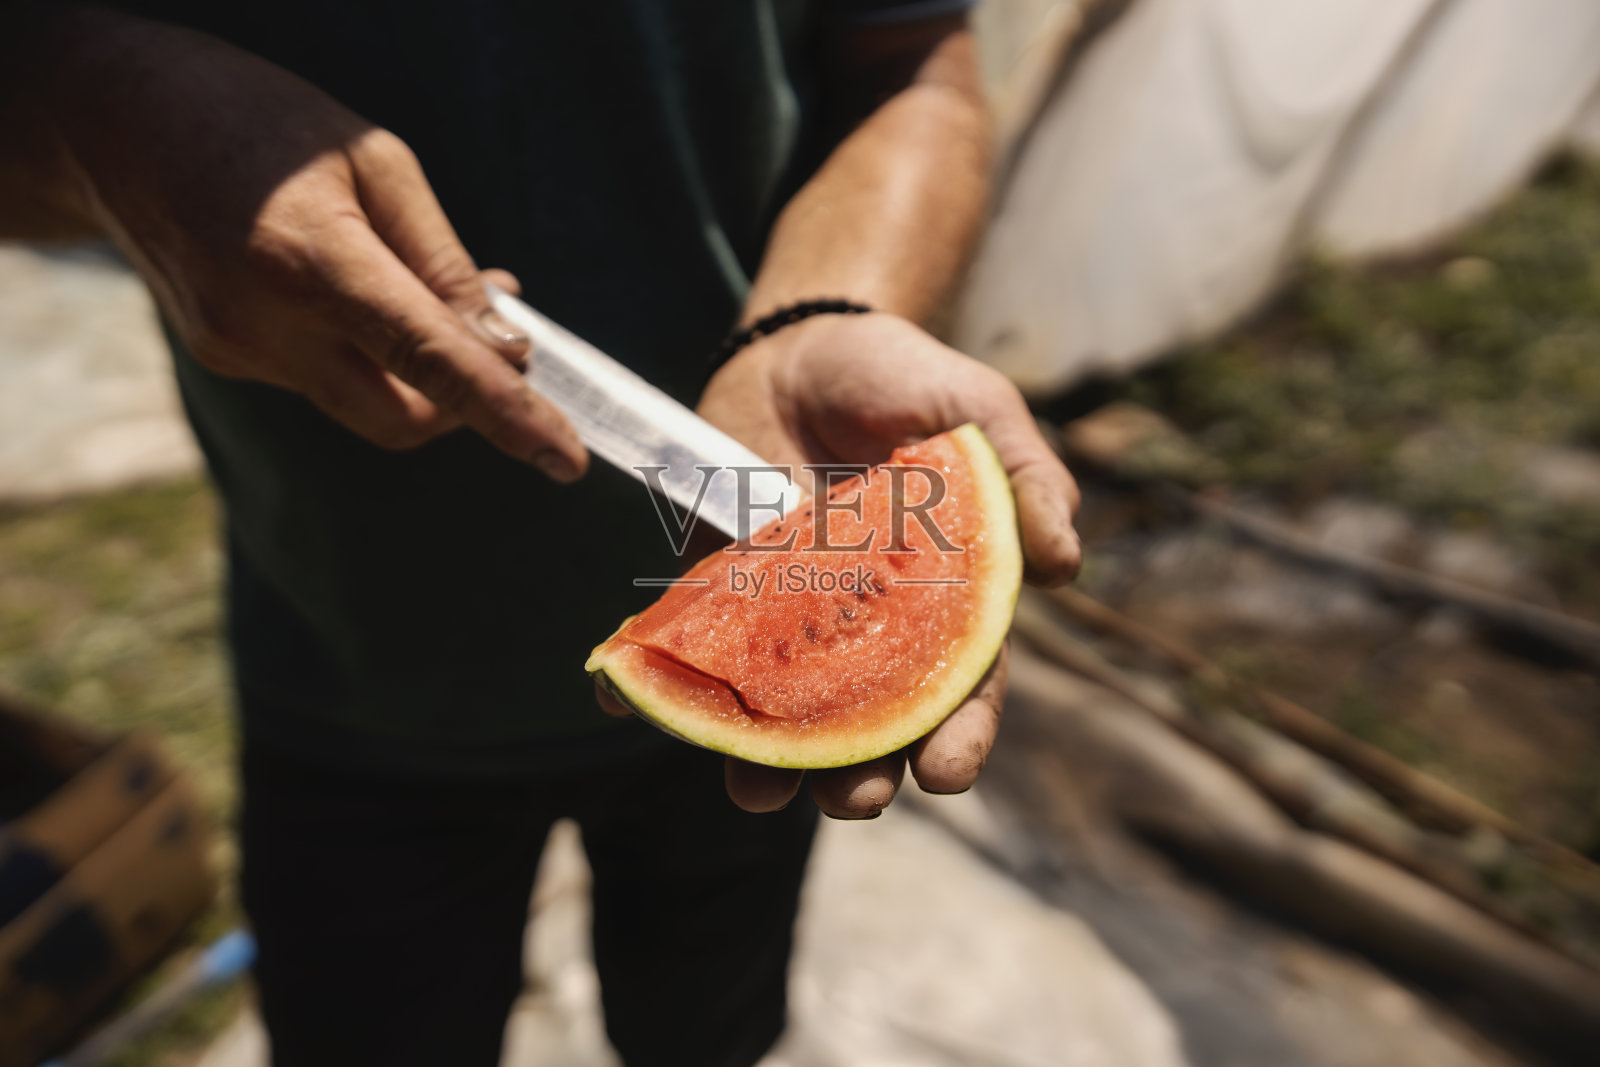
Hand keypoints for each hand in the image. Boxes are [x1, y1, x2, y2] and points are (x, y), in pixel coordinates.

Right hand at [37, 11, 585, 477]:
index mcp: (313, 260)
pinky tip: (367, 293)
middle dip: (467, 405)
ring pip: (366, 403)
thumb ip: (442, 262)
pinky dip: (369, 355)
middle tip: (506, 345)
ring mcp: (240, 352)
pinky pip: (324, 378)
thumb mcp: (374, 160)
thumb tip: (504, 344)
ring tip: (431, 292)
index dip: (507, 417)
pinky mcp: (226, 357)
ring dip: (420, 373)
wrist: (118, 124)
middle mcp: (268, 325)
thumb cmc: (260, 124)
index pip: (433, 364)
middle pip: (403, 418)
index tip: (566, 458)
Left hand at [696, 312, 1079, 816]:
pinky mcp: (717, 594)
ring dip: (766, 761)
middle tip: (851, 800)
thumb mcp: (977, 409)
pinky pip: (687, 650)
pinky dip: (657, 684)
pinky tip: (628, 708)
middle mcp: (864, 628)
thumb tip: (1066, 565)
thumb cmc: (903, 378)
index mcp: (940, 601)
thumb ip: (1024, 475)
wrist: (796, 345)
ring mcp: (786, 618)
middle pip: (869, 724)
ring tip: (753, 792)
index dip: (959, 735)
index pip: (958, 685)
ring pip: (779, 711)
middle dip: (861, 772)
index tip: (949, 776)